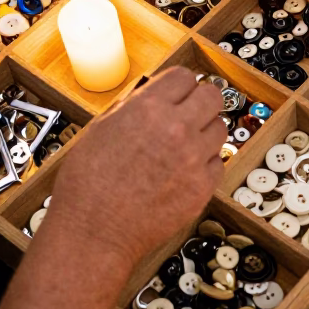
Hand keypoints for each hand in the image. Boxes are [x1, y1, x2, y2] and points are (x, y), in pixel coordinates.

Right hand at [42, 67, 225, 265]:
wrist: (94, 231)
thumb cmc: (88, 185)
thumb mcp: (101, 128)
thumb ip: (134, 108)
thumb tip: (153, 96)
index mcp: (148, 108)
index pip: (184, 76)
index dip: (179, 86)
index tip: (178, 94)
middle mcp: (176, 128)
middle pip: (212, 96)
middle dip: (200, 102)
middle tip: (190, 114)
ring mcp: (193, 159)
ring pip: (219, 129)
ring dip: (204, 133)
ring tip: (183, 148)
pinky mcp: (202, 187)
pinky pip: (217, 164)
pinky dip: (204, 166)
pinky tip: (183, 173)